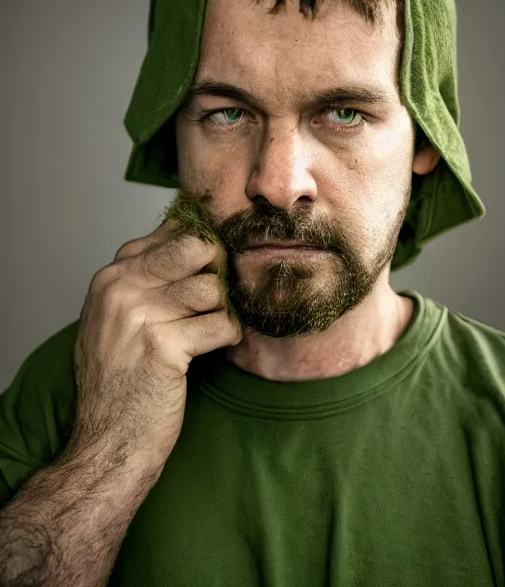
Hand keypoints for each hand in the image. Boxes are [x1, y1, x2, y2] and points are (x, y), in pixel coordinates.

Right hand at [68, 216, 242, 470]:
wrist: (107, 441)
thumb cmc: (120, 382)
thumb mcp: (117, 320)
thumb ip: (147, 280)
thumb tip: (197, 243)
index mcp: (111, 277)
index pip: (172, 233)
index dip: (201, 251)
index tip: (207, 272)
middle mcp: (120, 288)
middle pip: (195, 248)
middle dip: (217, 271)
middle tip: (217, 298)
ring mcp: (139, 315)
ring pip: (212, 288)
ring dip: (222, 311)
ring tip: (209, 331)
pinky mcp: (163, 345)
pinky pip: (221, 324)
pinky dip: (228, 337)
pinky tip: (215, 348)